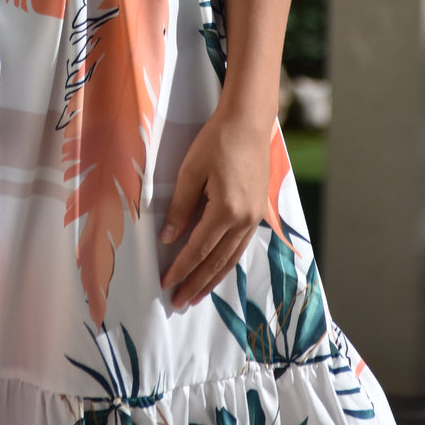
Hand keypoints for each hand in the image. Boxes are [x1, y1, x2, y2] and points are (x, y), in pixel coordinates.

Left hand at [159, 105, 271, 307]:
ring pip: (231, 258)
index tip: (166, 283)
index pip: (198, 249)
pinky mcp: (258, 212)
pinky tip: (218, 270)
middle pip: (216, 261)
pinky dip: (227, 263)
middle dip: (196, 283)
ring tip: (196, 295)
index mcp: (227, 210)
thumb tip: (168, 238)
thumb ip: (179, 206)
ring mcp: (254, 218)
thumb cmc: (217, 141)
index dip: (181, 268)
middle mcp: (244, 220)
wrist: (249, 122)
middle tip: (178, 302)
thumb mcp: (191, 170)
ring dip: (213, 279)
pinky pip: (241, 246)